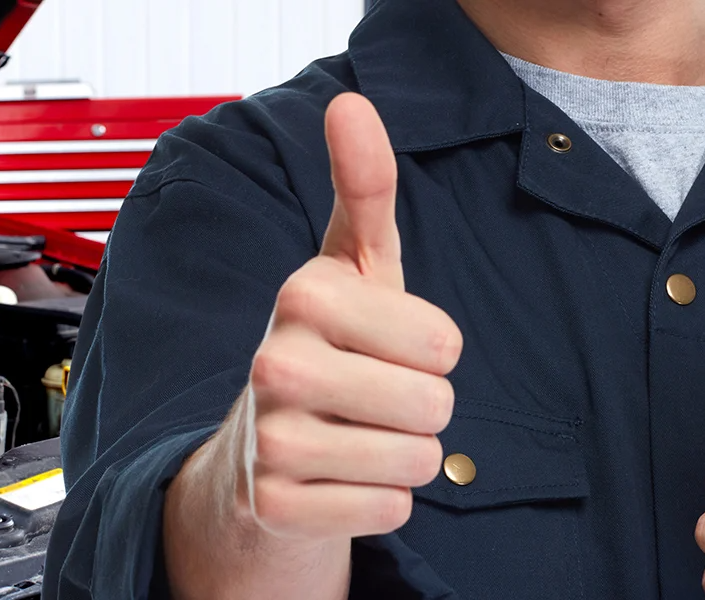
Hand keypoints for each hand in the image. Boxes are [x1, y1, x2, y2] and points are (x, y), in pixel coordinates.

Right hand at [165, 92, 461, 598]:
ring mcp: (270, 438)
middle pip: (436, 404)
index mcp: (304, 294)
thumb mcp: (356, 267)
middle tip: (373, 397)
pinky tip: (339, 479)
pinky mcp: (275, 505)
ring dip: (404, 456)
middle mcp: (275, 361)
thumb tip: (353, 104)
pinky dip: (380, 501)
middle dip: (423, 409)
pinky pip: (390, 509)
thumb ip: (366, 188)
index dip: (433, 351)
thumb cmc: (331, 346)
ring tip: (357, 436)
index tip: (387, 344)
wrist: (260, 455)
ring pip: (416, 460)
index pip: (444, 342)